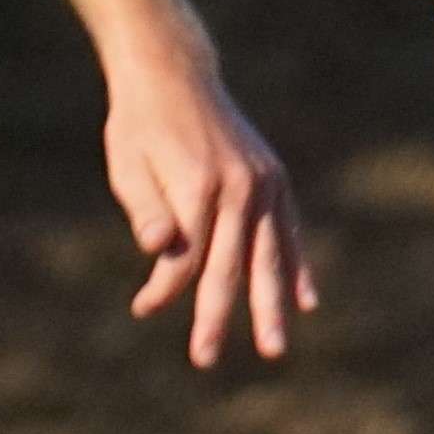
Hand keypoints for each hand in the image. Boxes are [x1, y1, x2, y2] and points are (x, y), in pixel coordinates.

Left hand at [104, 39, 317, 366]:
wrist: (173, 73)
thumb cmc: (140, 125)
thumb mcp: (128, 164)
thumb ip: (147, 209)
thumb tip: (158, 250)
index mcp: (199, 186)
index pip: (185, 257)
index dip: (164, 287)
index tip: (142, 307)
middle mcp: (240, 188)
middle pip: (231, 266)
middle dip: (217, 316)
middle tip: (205, 359)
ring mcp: (263, 183)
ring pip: (268, 256)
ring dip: (270, 305)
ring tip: (272, 348)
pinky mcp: (273, 180)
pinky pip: (288, 232)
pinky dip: (296, 267)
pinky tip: (305, 302)